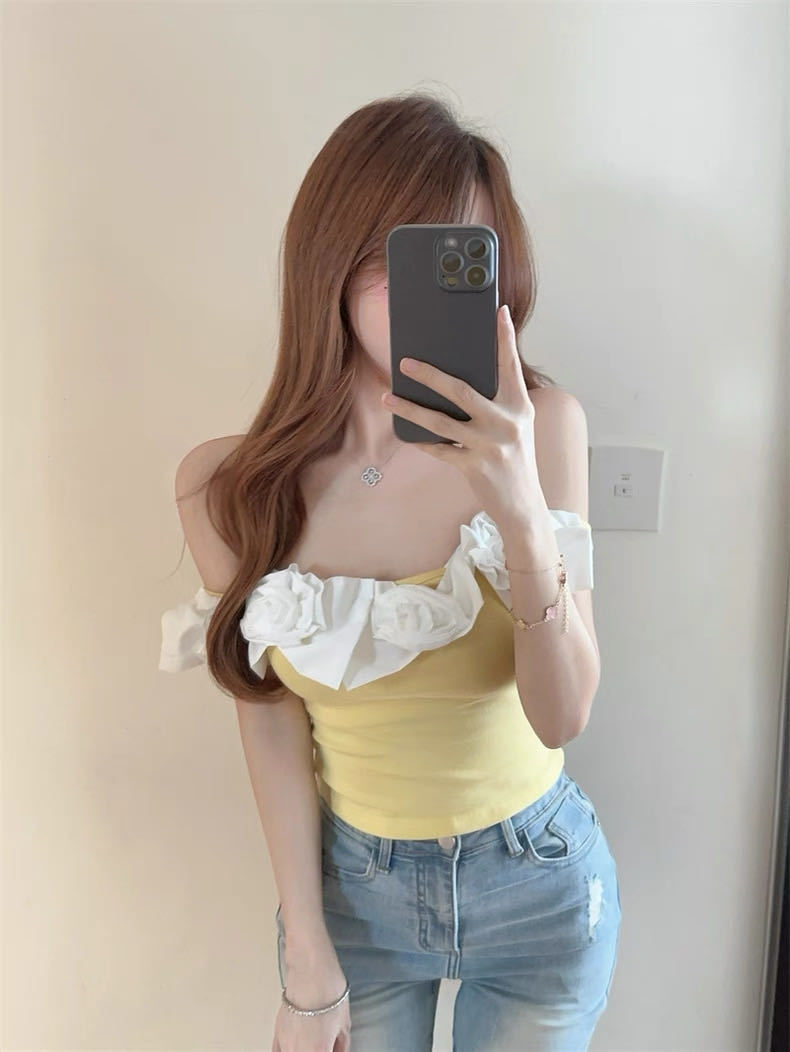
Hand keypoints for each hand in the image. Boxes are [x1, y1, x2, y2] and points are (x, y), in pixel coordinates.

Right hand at [272, 961, 350, 1051]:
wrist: (310, 971)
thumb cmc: (327, 992)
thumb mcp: (344, 1024)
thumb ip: (341, 1046)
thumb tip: (340, 1051)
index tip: (333, 1049)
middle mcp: (298, 1051)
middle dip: (318, 1051)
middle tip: (326, 1045)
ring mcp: (285, 1043)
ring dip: (303, 1050)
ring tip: (312, 1044)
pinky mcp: (277, 1032)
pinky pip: (278, 1051)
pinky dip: (287, 1051)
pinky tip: (294, 1047)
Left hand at [381, 304, 543, 527]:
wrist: (522, 504)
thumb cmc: (514, 458)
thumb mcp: (515, 425)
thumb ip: (497, 402)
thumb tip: (457, 379)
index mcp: (519, 407)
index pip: (510, 366)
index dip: (504, 339)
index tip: (497, 313)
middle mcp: (506, 423)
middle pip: (462, 391)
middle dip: (430, 375)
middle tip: (405, 362)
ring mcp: (489, 446)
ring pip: (441, 422)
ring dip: (410, 408)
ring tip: (387, 396)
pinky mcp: (474, 466)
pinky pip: (439, 449)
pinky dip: (421, 440)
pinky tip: (403, 431)